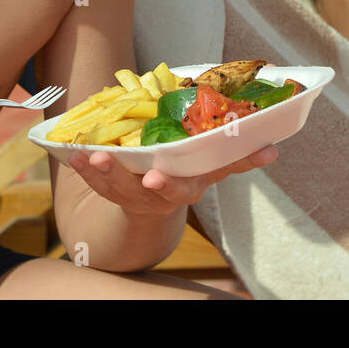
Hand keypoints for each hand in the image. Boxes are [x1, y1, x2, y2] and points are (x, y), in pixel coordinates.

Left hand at [67, 145, 279, 216]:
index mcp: (189, 185)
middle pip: (154, 192)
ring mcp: (136, 194)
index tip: (159, 177)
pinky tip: (75, 153)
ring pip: (119, 188)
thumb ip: (238, 156)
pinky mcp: (112, 190)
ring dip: (105, 172)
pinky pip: (96, 182)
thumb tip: (273, 148)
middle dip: (143, 182)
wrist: (150, 199)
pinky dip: (84, 169)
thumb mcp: (212, 164)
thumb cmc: (187, 171)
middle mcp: (163, 194)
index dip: (171, 183)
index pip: (187, 186)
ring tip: (93, 154)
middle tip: (134, 172)